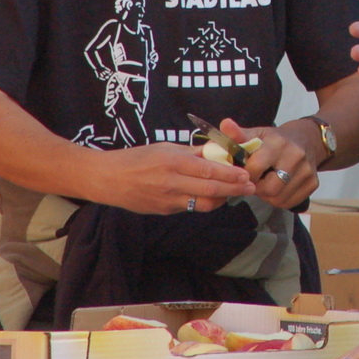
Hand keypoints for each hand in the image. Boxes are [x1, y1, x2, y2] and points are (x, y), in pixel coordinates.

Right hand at [97, 142, 254, 214]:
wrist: (108, 179)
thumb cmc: (136, 158)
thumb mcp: (164, 148)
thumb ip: (191, 152)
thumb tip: (216, 151)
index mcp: (172, 161)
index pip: (208, 169)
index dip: (230, 174)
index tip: (245, 174)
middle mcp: (171, 182)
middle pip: (210, 188)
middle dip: (234, 189)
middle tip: (250, 187)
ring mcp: (167, 199)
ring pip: (203, 203)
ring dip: (222, 199)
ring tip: (235, 193)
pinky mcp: (163, 211)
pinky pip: (189, 207)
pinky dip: (204, 202)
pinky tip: (213, 197)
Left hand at [220, 118, 318, 210]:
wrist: (307, 139)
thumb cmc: (276, 139)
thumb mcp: (258, 134)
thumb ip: (239, 134)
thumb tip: (224, 125)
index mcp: (278, 143)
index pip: (255, 168)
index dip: (245, 175)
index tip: (244, 173)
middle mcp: (296, 157)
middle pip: (270, 188)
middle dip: (258, 189)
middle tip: (255, 182)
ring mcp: (307, 171)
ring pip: (279, 199)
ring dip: (267, 196)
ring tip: (266, 184)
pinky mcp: (314, 183)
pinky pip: (290, 203)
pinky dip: (280, 200)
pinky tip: (278, 188)